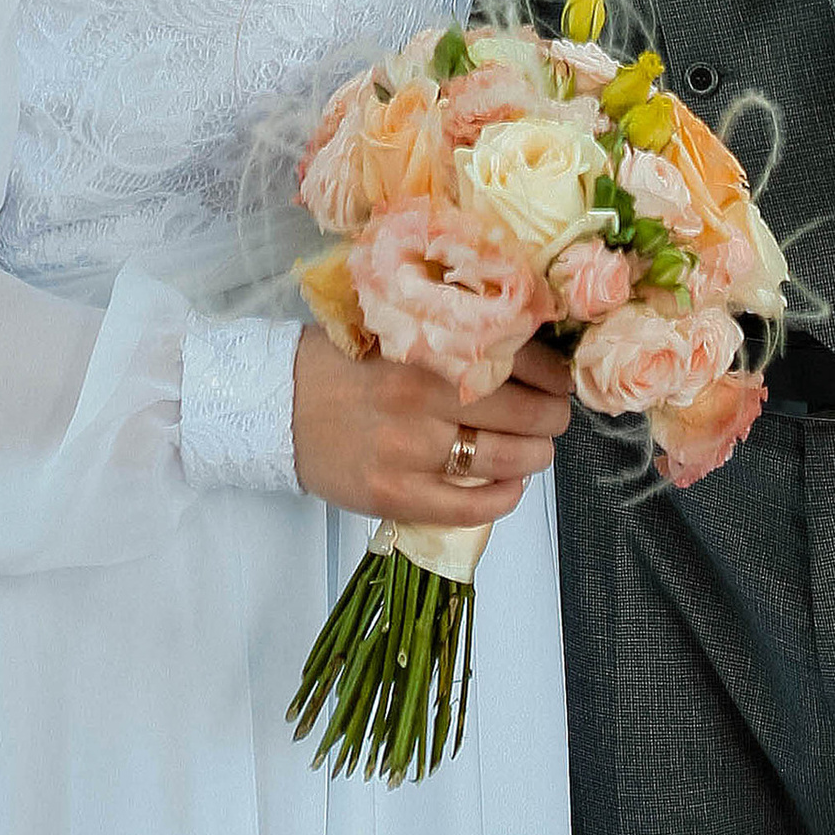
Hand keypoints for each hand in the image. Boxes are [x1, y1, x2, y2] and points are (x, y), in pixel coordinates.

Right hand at [292, 327, 573, 530]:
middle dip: (551, 416)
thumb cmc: (336, 361)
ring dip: (534, 457)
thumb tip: (513, 337)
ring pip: (502, 461)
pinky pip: (468, 507)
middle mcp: (420, 400)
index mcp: (422, 349)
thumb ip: (444, 332)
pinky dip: (502, 499)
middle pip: (520, 414)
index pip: (513, 357)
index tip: (559, 377)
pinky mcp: (394, 496)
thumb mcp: (389, 327)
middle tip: (555, 415)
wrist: (275, 406)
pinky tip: (510, 486)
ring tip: (538, 450)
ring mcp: (408, 453)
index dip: (549, 371)